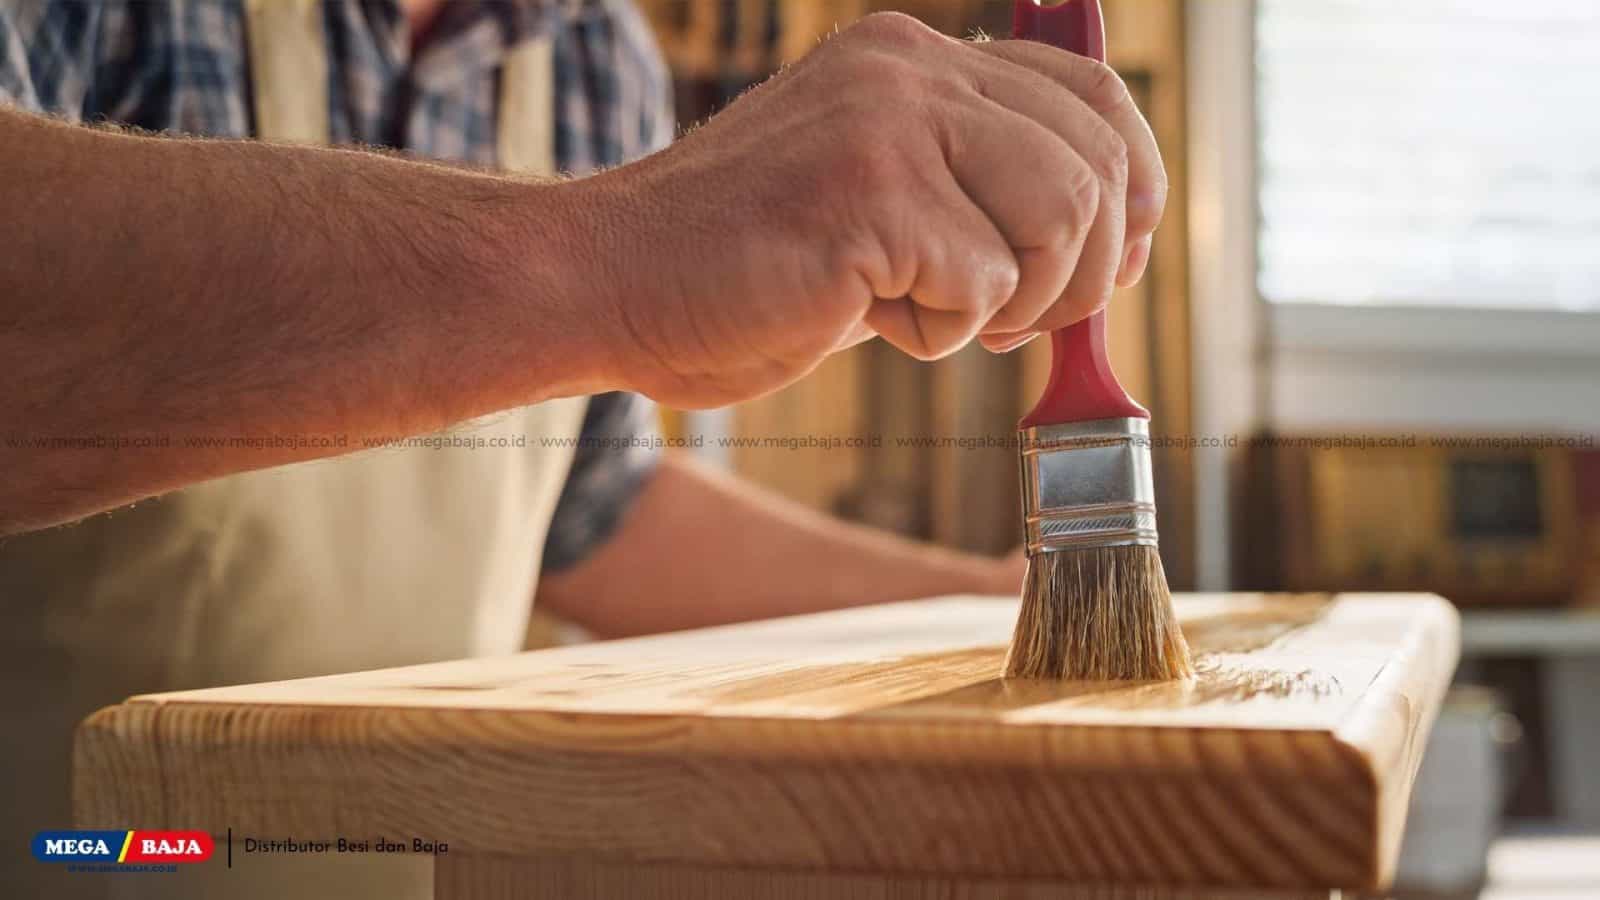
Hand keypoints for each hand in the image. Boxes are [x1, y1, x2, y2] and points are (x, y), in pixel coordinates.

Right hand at [570, 12, 1166, 407]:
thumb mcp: (879, 206)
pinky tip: (864, 319)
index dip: (1132, 179)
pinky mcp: (867, 194)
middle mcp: (909, 69)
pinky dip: (941, 336)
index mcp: (913, 60)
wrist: (611, 285)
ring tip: (935, 318)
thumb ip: (974, 196)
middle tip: (1014, 320)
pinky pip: (984, 287)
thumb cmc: (742, 268)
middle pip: (1096, 162)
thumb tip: (1110, 240)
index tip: (1122, 255)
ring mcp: (886, 123)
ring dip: (1020, 303)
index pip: (1089, 90)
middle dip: (1085, 270)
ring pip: (1063, 218)